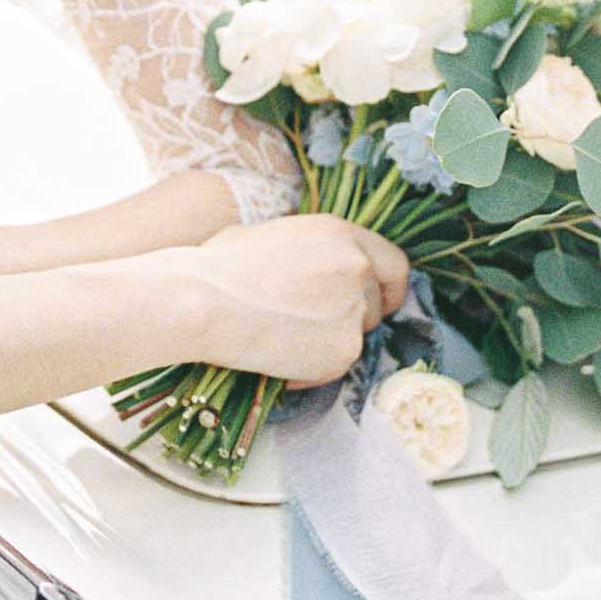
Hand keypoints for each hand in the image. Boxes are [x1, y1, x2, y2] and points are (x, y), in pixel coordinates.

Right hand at [154, 213, 410, 387]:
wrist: (206, 302)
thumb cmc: (221, 265)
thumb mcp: (272, 236)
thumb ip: (310, 251)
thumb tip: (311, 267)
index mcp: (340, 233)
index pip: (394, 264)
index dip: (388, 287)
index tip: (377, 300)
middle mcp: (357, 268)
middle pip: (378, 304)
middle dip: (354, 316)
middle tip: (316, 324)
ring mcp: (354, 311)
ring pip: (358, 336)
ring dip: (331, 340)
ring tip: (285, 337)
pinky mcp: (344, 350)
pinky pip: (336, 364)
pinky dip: (313, 367)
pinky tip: (277, 355)